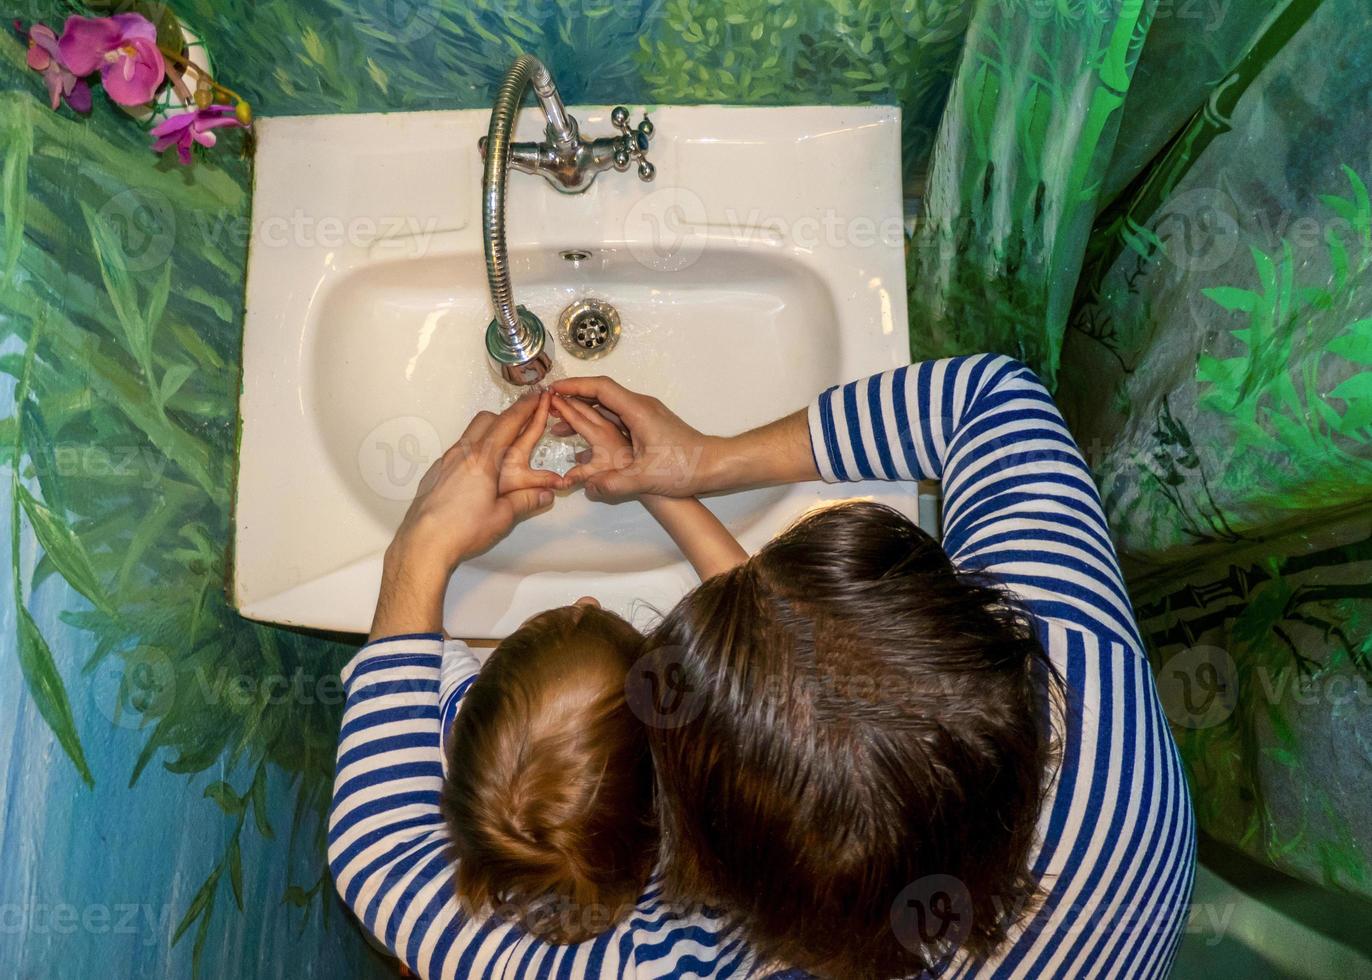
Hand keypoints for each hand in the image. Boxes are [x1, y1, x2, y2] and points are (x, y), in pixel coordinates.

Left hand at [389, 391, 559, 575]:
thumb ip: (525, 501)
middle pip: (486, 420)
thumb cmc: (463, 530)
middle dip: (506, 417)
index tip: (536, 396)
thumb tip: (546, 495)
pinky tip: (476, 472)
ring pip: (469, 434)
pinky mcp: (434, 473)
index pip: (508, 423)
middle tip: (521, 423)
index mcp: (483, 459)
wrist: (422, 543)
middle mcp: (462, 453)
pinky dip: (472, 451)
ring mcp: (445, 461)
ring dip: (488, 433)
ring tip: (501, 449)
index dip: (525, 408)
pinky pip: (456, 452)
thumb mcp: (502, 517)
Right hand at [548, 376, 719, 500]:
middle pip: (602, 393)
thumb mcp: (647, 478)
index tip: (553, 390)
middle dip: (573, 397)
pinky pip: (617, 417)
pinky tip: (587, 437)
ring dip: (584, 411)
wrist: (714, 465)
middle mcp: (641, 407)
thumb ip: (615, 484)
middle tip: (549, 406)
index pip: (601, 388)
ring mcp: (646, 415)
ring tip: (560, 425)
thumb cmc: (686, 467)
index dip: (574, 386)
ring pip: (609, 406)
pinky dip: (598, 421)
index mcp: (638, 411)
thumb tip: (588, 489)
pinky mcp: (649, 425)